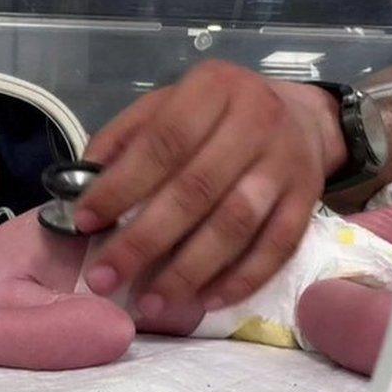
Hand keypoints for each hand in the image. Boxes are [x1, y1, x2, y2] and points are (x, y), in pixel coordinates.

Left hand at [75, 60, 347, 315]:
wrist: (303, 118)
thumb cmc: (217, 116)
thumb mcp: (168, 105)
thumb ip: (125, 139)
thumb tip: (82, 187)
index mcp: (214, 88)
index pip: (164, 141)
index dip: (122, 185)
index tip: (85, 223)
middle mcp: (257, 120)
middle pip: (196, 189)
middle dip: (144, 240)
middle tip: (104, 278)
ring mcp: (287, 163)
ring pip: (235, 224)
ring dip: (188, 270)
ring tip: (150, 303)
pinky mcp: (308, 201)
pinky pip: (277, 248)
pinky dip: (240, 280)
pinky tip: (205, 301)